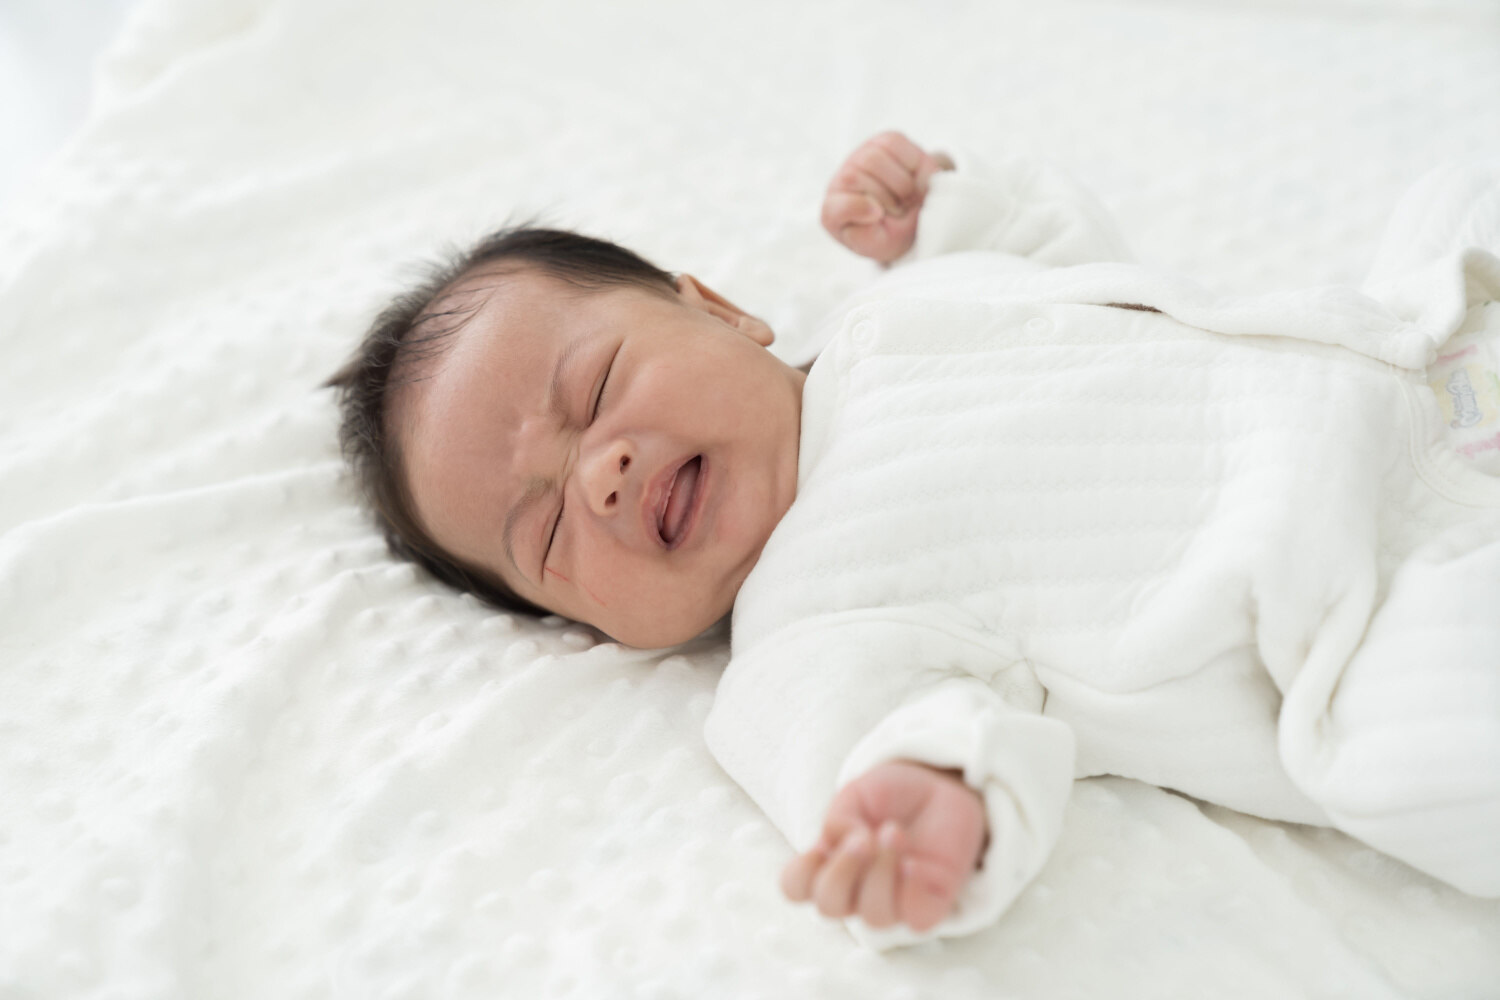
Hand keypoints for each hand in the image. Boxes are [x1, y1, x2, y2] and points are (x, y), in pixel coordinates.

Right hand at [781, 760, 986, 932]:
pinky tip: (914, 863)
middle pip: (829, 907)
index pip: (796, 889)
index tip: (820, 844)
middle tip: (862, 838)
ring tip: (895, 833)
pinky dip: (911, 891)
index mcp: (829, 864)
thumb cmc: (890, 797)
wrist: (937, 788)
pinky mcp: (929, 904)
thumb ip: (840, 820)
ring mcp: (893, 902)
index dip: (801, 872)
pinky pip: (916, 920)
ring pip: (874, 916)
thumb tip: (851, 844)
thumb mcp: (856, 795)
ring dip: (880, 872)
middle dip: (842, 872)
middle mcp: (856, 891)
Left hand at [821, 131, 954, 263]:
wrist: (915, 219)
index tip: (878, 215)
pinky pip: (894, 143)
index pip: (837, 203)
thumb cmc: (890, 232)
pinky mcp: (885, 140)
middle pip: (856, 176)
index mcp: (833, 210)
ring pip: (875, 158)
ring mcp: (862, 156)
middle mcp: (843, 179)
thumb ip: (865, 237)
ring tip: (907, 197)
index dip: (857, 208)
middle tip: (900, 210)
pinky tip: (914, 179)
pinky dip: (909, 163)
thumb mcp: (875, 246)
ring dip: (900, 183)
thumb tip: (874, 211)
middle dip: (888, 198)